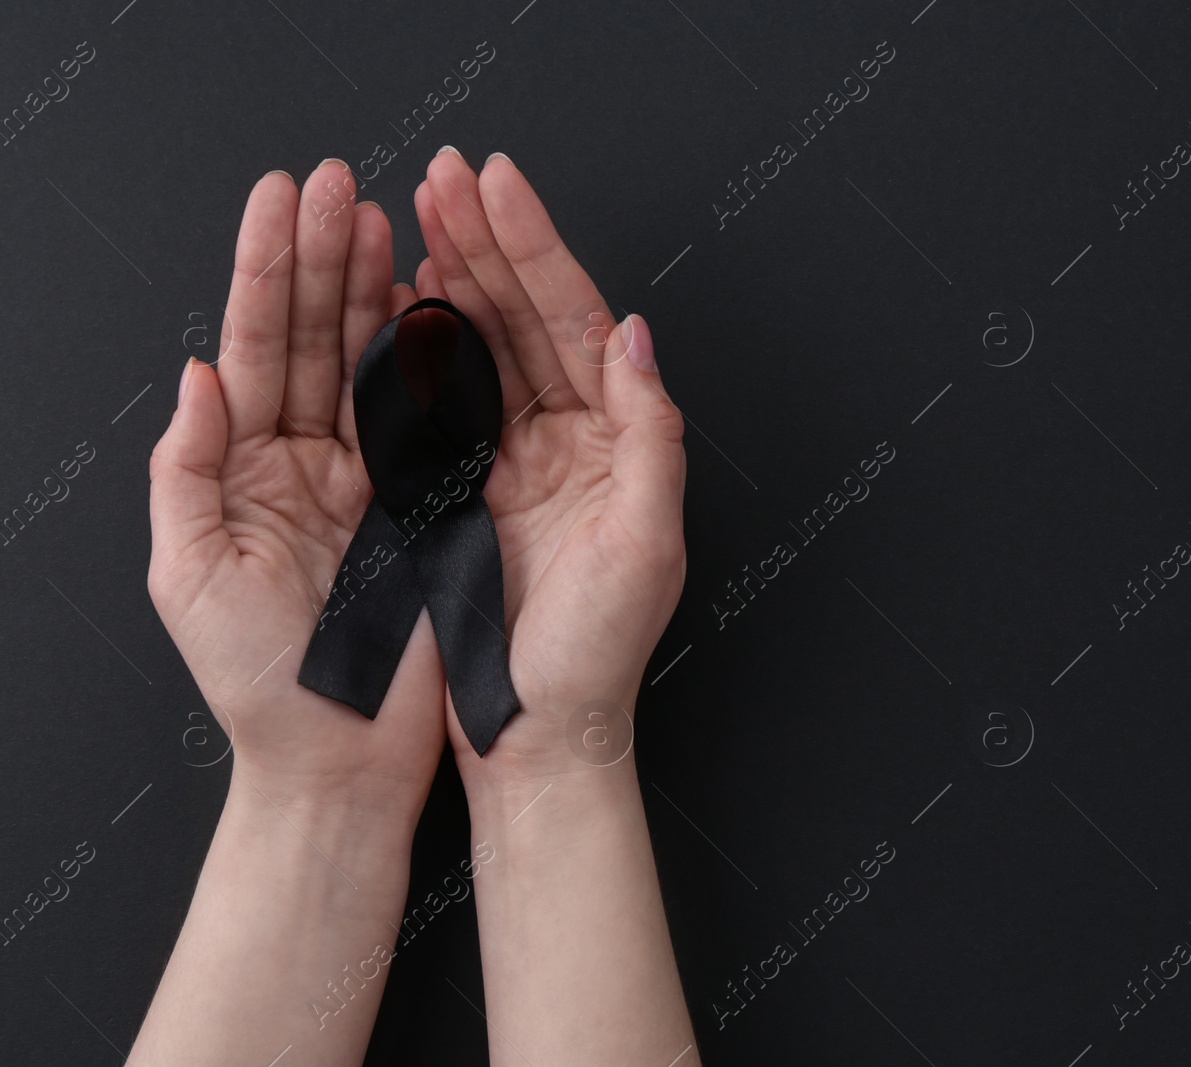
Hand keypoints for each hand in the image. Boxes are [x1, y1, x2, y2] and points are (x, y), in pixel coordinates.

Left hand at [148, 161, 444, 818]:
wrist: (342, 761)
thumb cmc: (259, 683)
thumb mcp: (189, 576)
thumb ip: (186, 470)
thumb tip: (195, 375)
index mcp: (244, 472)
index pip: (252, 348)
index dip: (265, 270)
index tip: (282, 199)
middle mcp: (305, 464)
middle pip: (312, 337)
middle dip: (324, 255)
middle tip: (341, 182)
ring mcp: (371, 479)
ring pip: (370, 364)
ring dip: (375, 288)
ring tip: (384, 217)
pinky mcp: (427, 504)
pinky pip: (429, 419)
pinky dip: (433, 358)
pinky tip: (436, 300)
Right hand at [413, 148, 686, 780]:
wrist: (539, 736)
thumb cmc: (597, 658)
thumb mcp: (646, 546)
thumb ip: (650, 436)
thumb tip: (636, 336)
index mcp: (617, 444)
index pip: (576, 323)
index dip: (537, 248)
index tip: (499, 185)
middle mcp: (573, 442)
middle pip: (529, 318)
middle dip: (490, 241)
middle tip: (448, 173)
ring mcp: (520, 462)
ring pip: (487, 347)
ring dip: (458, 276)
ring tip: (424, 212)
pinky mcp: (473, 490)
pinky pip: (449, 401)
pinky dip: (428, 346)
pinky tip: (407, 299)